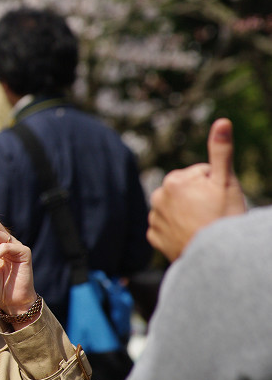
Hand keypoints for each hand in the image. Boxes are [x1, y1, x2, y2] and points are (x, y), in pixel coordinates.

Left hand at [147, 118, 246, 260]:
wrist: (216, 258)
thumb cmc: (224, 218)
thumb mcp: (226, 182)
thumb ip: (221, 151)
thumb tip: (222, 121)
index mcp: (173, 180)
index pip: (200, 174)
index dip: (215, 185)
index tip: (219, 200)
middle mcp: (157, 196)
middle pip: (186, 191)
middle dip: (199, 198)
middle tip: (212, 214)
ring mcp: (154, 218)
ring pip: (176, 208)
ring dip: (187, 213)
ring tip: (202, 226)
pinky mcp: (153, 237)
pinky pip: (167, 228)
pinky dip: (177, 231)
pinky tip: (190, 236)